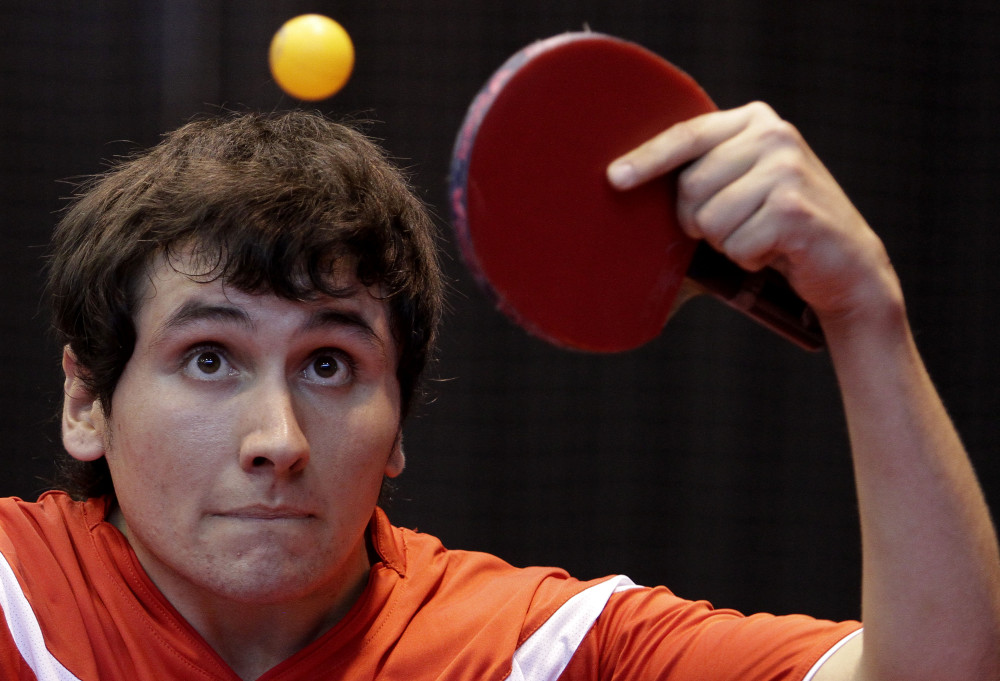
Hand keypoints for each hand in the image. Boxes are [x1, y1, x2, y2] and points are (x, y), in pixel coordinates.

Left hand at [607, 102, 901, 328]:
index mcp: (754, 121)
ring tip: (761, 237)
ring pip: (709, 221)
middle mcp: (773, 135)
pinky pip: (735, 245)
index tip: (615, 178)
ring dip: (727, 243)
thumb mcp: (742, 188)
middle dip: (700, 222)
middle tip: (738, 226)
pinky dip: (748, 259)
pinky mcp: (792, 208)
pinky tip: (777, 251)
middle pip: (689, 187)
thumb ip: (702, 176)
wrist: (846, 264)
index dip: (647, 159)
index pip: (686, 136)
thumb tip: (623, 187)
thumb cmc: (778, 229)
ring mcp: (787, 168)